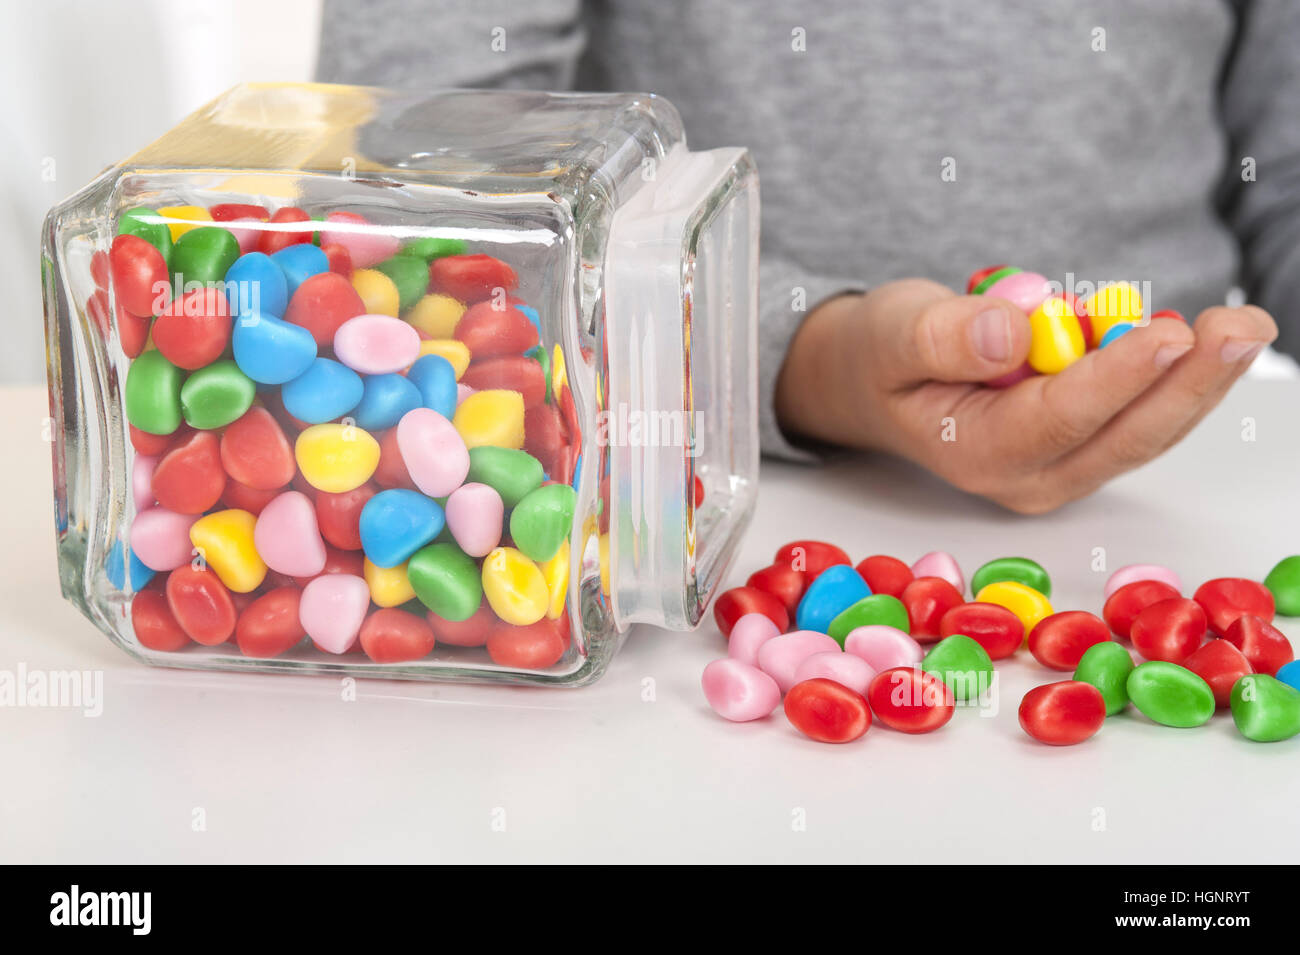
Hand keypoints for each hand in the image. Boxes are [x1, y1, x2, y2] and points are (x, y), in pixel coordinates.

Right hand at [774, 278, 1277, 513]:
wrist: (874, 382)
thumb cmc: (880, 354)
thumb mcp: (892, 332)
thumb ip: (943, 336)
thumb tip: (1013, 334)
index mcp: (974, 455)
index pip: (1059, 417)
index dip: (1117, 377)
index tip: (1170, 333)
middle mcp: (1027, 477)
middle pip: (1123, 437)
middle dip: (1189, 384)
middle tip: (1243, 327)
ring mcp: (1060, 468)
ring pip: (1144, 431)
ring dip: (1197, 382)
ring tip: (1240, 325)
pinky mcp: (1082, 447)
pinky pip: (1140, 417)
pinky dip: (1176, 379)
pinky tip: (1204, 337)